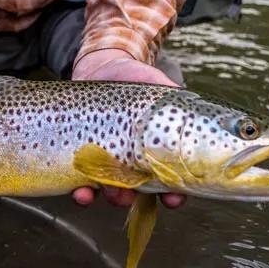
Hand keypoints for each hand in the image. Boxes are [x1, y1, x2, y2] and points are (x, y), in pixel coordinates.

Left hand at [71, 48, 184, 207]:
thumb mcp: (158, 86)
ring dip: (112, 198)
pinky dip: (83, 194)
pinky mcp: (85, 161)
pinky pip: (83, 185)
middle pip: (139, 192)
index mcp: (156, 152)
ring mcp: (109, 164)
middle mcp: (134, 163)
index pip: (170, 181)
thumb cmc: (135, 79)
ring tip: (111, 192)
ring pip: (113, 192)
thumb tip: (187, 101)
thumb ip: (176, 97)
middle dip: (137, 199)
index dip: (174, 194)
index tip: (173, 197)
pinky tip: (81, 193)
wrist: (99, 69)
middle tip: (132, 194)